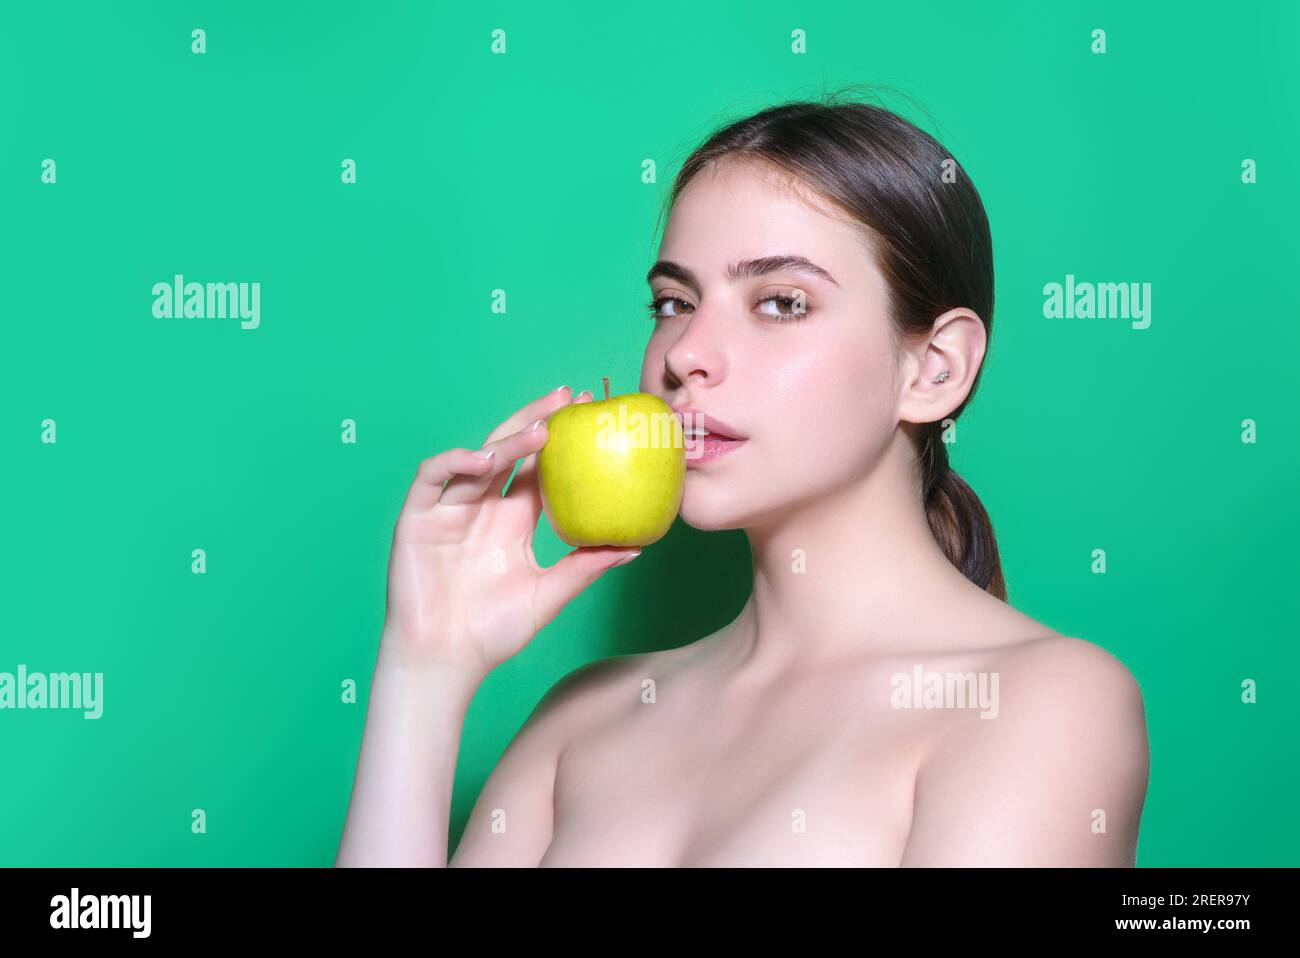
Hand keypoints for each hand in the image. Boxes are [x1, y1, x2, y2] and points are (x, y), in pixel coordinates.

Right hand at [378, 385, 641, 677]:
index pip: (538, 468)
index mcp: (512, 520)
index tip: (590, 414)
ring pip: (478, 458)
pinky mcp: (418, 517)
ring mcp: (449, 509)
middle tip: (567, 397)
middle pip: (510, 450)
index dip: (561, 440)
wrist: (444, 661)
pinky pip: (434, 477)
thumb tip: (637, 546)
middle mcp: (483, 507)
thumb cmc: (493, 633)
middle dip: (536, 419)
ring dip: (507, 440)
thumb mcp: (550, 594)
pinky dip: (455, 462)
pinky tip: (482, 459)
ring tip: (539, 432)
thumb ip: (587, 567)